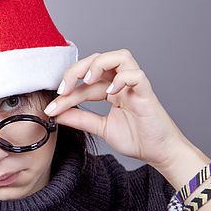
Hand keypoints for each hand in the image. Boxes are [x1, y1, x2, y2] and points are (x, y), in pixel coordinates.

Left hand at [43, 49, 190, 171]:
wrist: (160, 153)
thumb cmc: (137, 139)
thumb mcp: (101, 128)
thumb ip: (80, 119)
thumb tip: (56, 114)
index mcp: (111, 90)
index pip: (85, 83)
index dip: (66, 93)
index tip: (50, 108)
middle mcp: (122, 84)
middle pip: (99, 59)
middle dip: (77, 70)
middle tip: (63, 89)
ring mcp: (135, 86)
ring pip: (120, 56)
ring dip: (99, 64)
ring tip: (87, 81)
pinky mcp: (147, 93)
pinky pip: (136, 75)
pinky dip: (121, 78)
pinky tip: (111, 92)